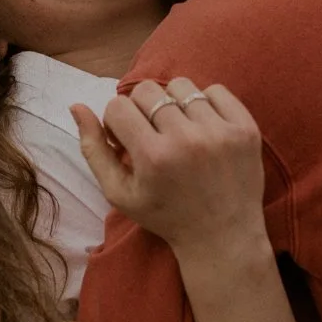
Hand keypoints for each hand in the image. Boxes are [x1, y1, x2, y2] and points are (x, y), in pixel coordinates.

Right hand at [71, 78, 267, 264]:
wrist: (222, 236)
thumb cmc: (165, 215)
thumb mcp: (119, 193)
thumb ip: (94, 150)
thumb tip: (76, 106)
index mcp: (152, 157)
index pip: (118, 106)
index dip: (116, 121)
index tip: (126, 140)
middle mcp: (186, 140)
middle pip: (147, 90)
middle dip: (140, 108)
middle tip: (150, 133)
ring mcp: (220, 133)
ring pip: (181, 85)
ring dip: (173, 103)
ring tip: (178, 129)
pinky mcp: (245, 129)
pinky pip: (216, 90)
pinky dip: (205, 104)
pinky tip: (203, 128)